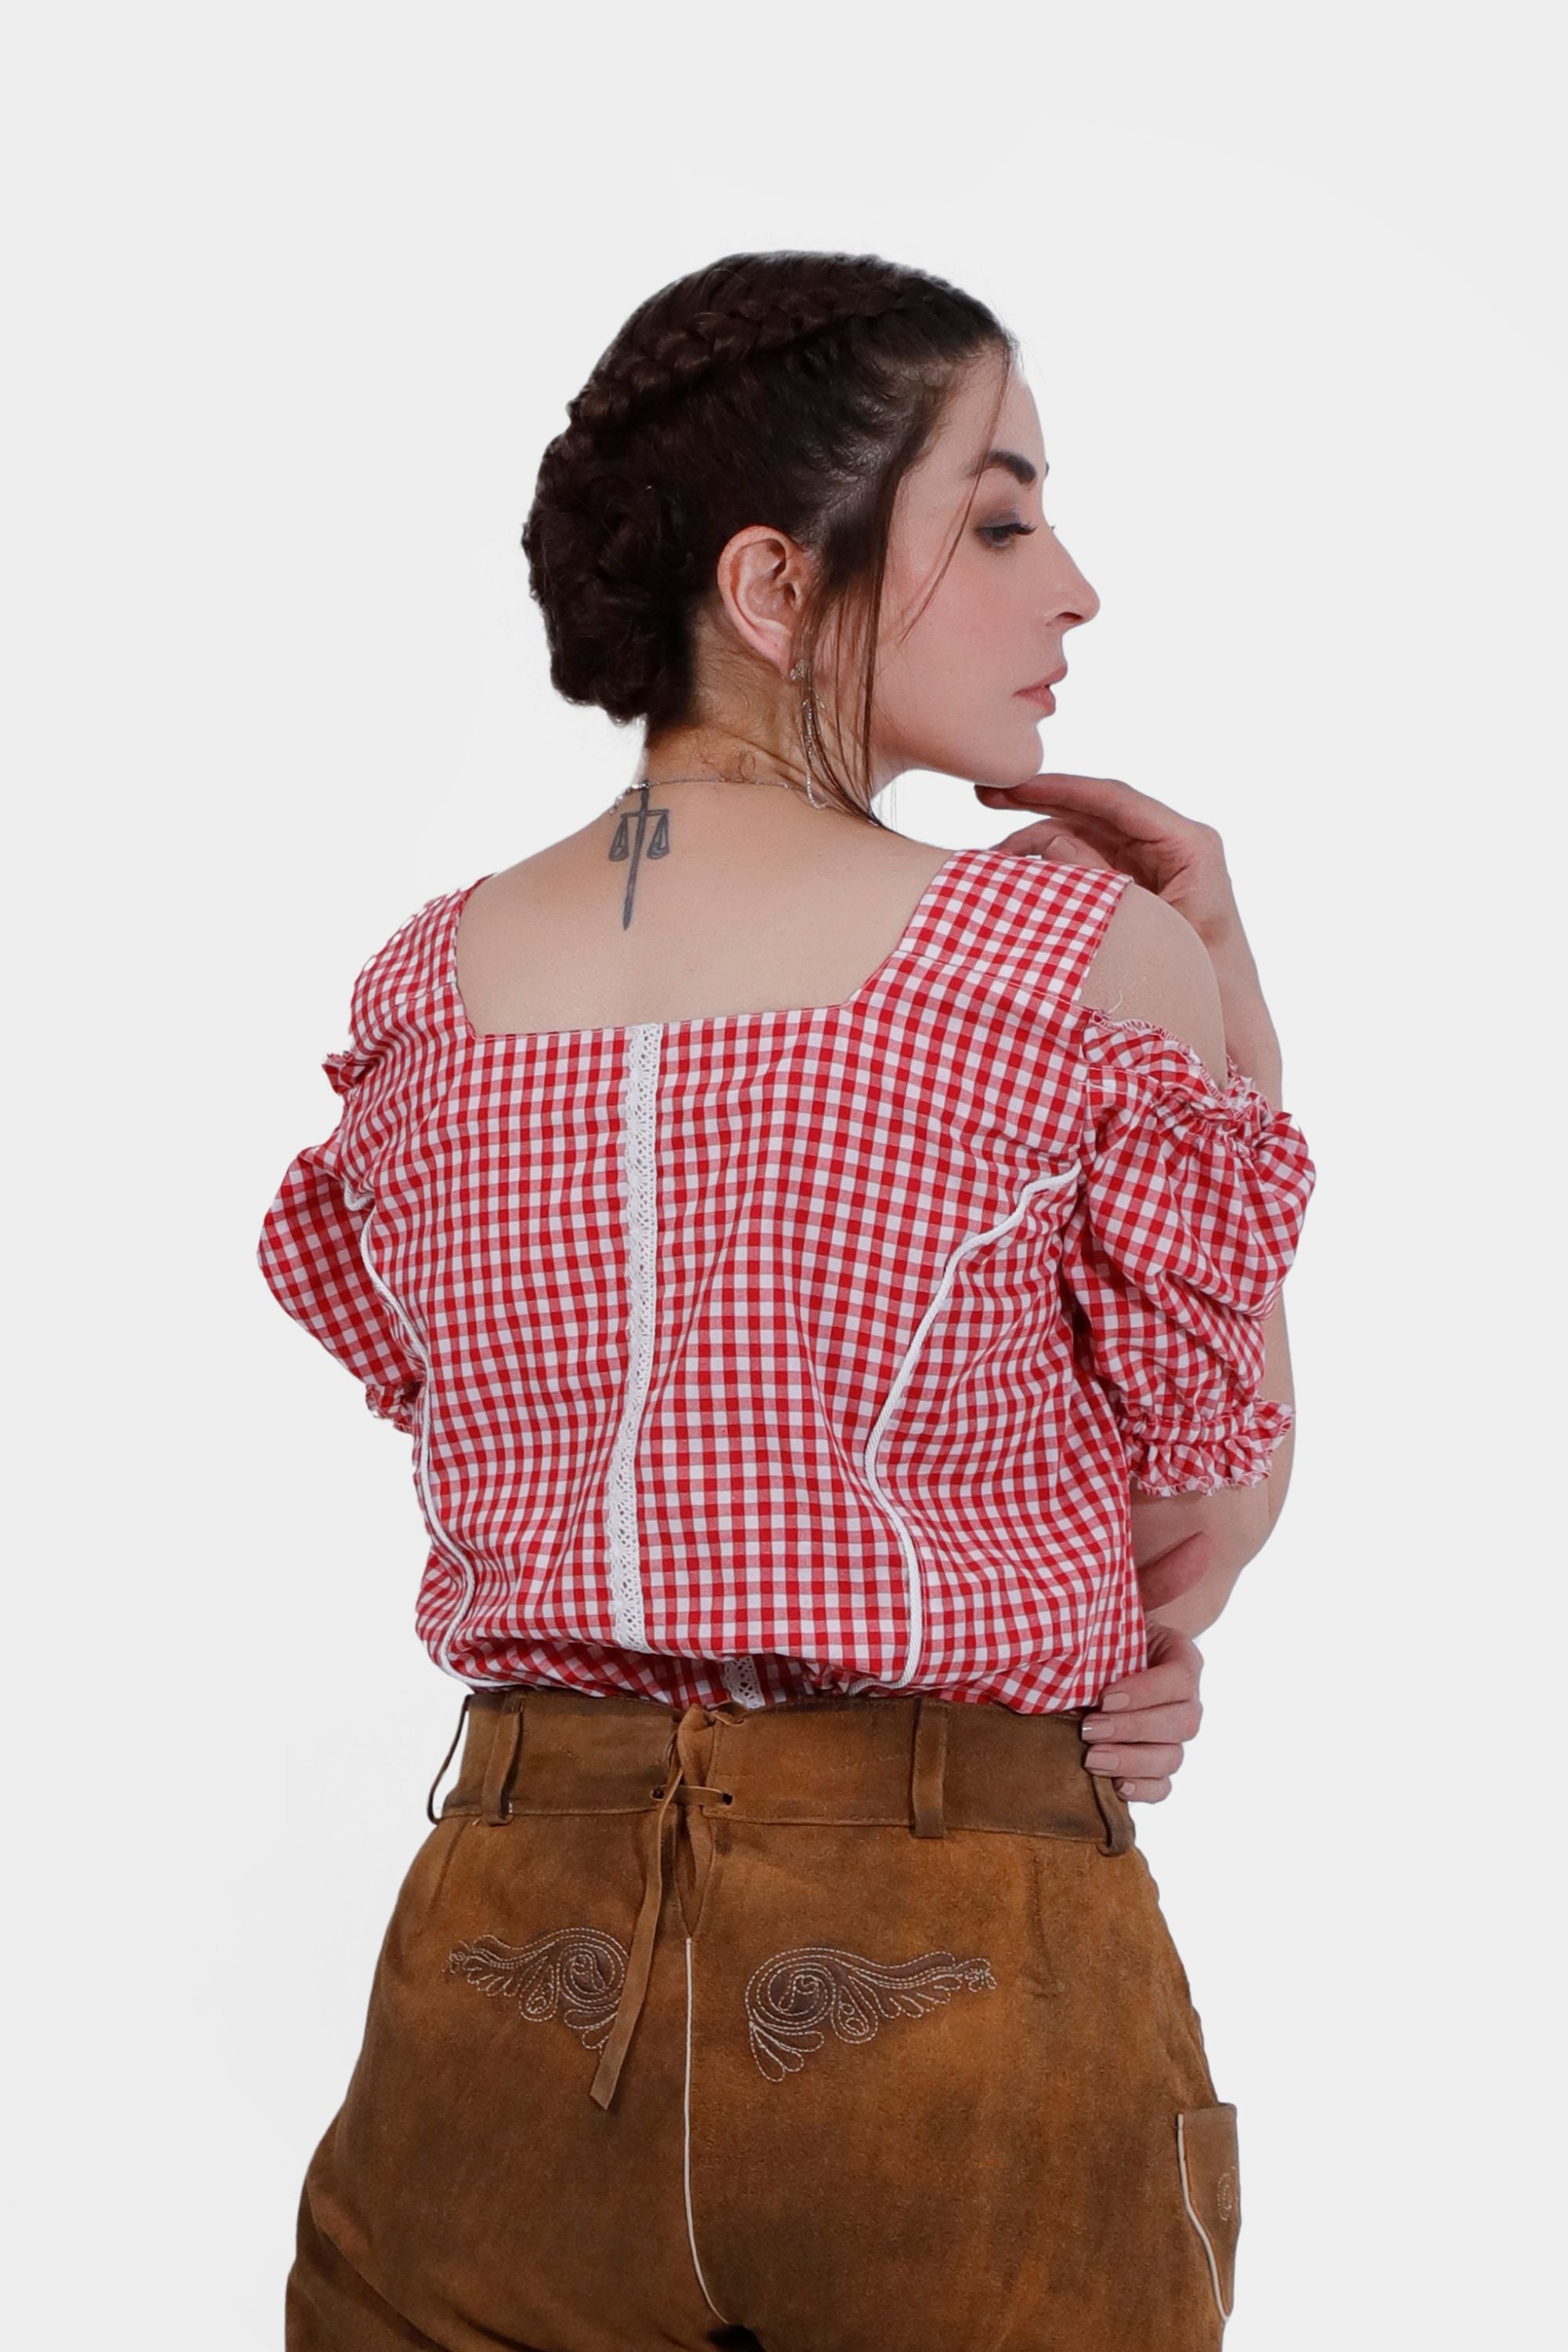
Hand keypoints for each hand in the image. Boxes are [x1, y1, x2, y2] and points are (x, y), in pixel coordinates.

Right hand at [974, 771, 1243, 959]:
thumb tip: (1047, 841)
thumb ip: (1096, 884)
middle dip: (1044, 805)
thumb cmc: (1202, 984)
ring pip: (1091, 837)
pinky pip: (1095, 864)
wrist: (1231, 1028)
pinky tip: (1023, 875)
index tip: (1015, 785)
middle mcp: (1175, 847)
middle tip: (990, 797)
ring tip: (997, 858)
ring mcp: (1159, 867)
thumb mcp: (1143, 930)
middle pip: (1099, 813)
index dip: (1061, 788)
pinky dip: (1059, 866)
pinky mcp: (1143, 888)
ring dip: (1045, 841)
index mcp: (1190, 847)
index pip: (1117, 801)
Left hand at [1079, 1622, 1203, 1802]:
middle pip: (1180, 1723)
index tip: (1104, 1697)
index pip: (1180, 1679)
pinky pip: (1163, 1787)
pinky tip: (1116, 1784)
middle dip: (1131, 1729)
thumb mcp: (1111, 1628)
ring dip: (1130, 1760)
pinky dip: (1142, 1789)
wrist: (1106, 1658)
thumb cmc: (1108, 1640)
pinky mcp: (1160, 1764)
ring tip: (1091, 1758)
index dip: (1145, 1691)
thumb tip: (1066, 1650)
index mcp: (1183, 1660)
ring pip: (1172, 1757)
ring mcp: (1177, 1737)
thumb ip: (1102, 1636)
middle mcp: (1188, 1701)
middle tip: (1088, 1728)